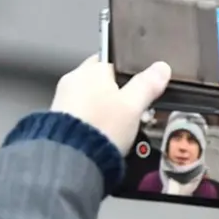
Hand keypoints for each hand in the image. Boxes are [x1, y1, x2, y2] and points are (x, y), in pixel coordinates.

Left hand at [50, 54, 170, 154]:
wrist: (70, 158)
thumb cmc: (100, 127)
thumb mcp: (133, 104)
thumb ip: (147, 84)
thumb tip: (160, 69)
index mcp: (91, 69)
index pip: (112, 60)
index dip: (128, 72)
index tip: (140, 85)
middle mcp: (73, 81)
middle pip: (101, 82)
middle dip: (117, 95)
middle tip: (133, 110)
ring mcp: (62, 102)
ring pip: (91, 101)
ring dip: (105, 112)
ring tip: (120, 128)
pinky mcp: (58, 122)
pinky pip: (82, 117)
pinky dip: (93, 124)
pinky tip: (102, 136)